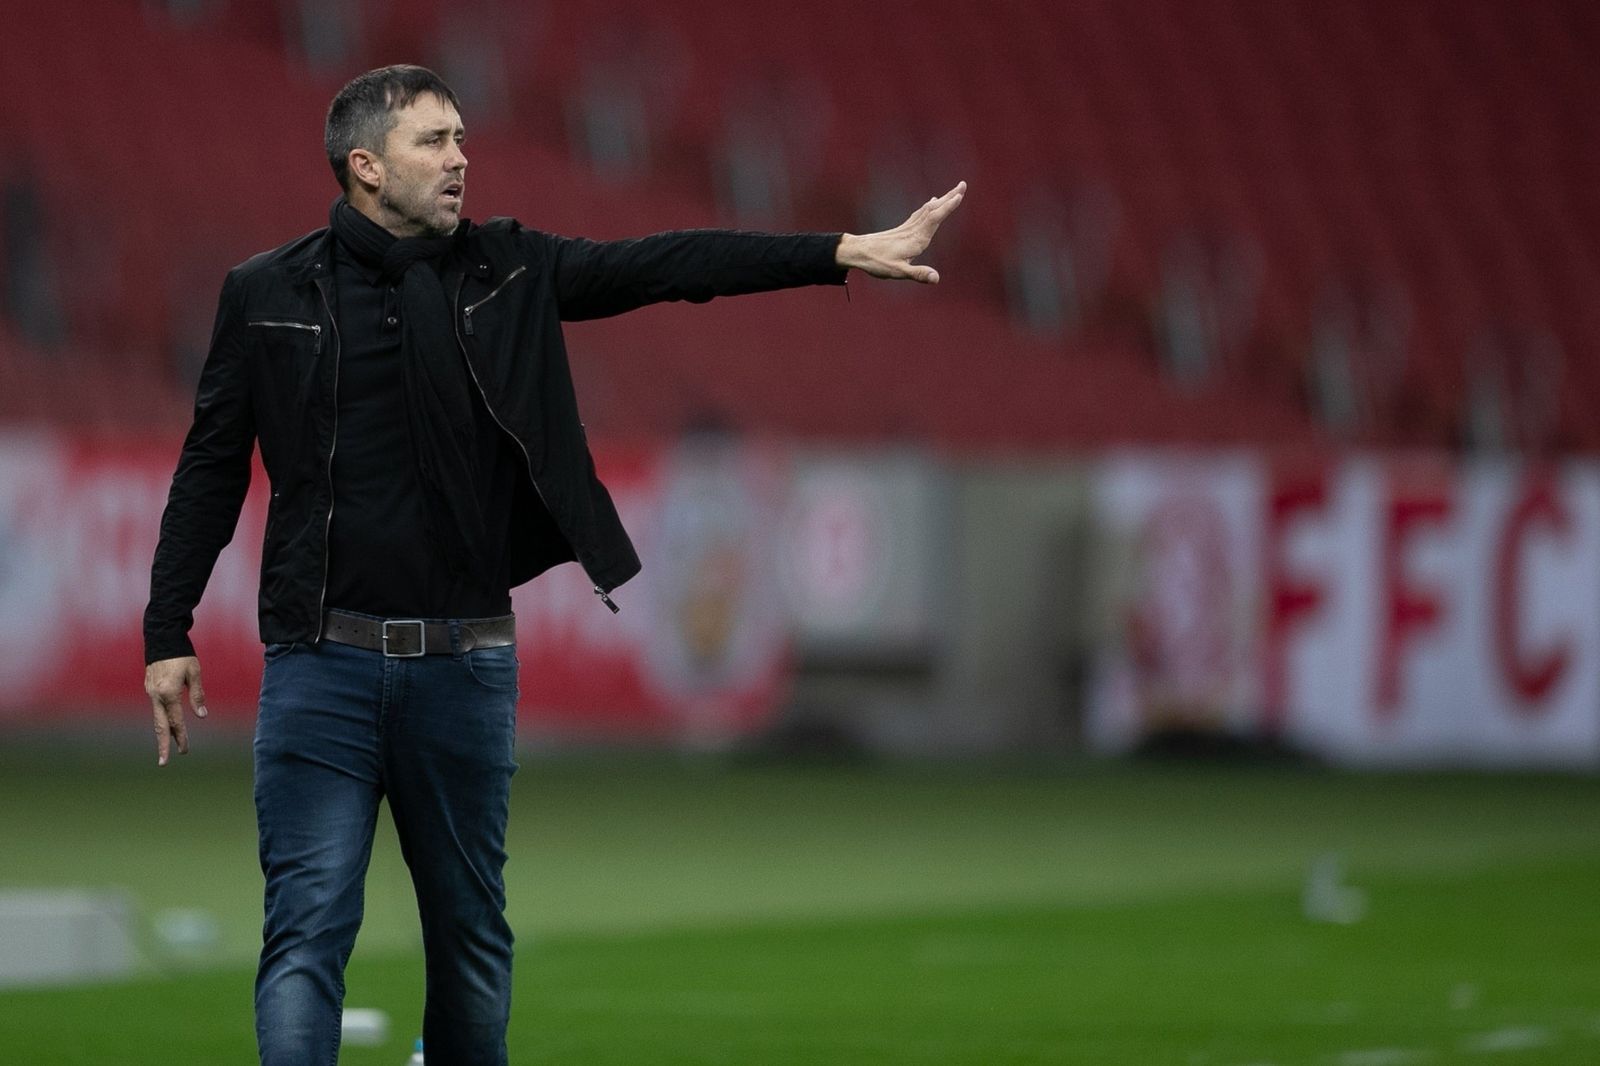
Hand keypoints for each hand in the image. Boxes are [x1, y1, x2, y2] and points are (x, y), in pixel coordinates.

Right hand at [144, 656, 206, 766]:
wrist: (161, 638)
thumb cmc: (182, 655)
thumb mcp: (194, 673)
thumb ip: (198, 695)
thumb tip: (202, 716)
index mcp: (168, 693)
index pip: (176, 721)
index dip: (181, 737)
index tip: (185, 751)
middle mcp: (156, 696)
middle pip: (159, 725)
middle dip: (163, 745)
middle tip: (165, 762)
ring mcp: (150, 692)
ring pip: (157, 717)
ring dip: (163, 732)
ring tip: (168, 747)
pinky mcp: (149, 688)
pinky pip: (156, 708)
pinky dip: (162, 718)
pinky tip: (168, 724)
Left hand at [835, 181, 965, 283]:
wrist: (857, 252)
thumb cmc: (877, 263)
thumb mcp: (899, 272)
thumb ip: (918, 274)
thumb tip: (937, 278)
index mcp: (916, 239)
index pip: (935, 218)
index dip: (948, 207)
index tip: (960, 194)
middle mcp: (914, 230)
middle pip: (934, 209)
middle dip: (949, 197)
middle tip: (963, 184)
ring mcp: (908, 228)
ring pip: (928, 210)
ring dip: (942, 200)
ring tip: (953, 192)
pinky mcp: (903, 229)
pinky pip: (920, 214)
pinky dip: (930, 206)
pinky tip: (931, 203)